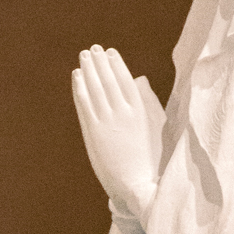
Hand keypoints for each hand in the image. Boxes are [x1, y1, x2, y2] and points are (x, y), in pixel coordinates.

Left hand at [72, 45, 163, 224]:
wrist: (136, 184)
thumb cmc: (150, 159)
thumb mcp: (156, 127)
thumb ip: (148, 101)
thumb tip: (139, 80)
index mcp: (140, 110)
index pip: (125, 80)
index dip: (116, 64)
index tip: (110, 52)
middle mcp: (122, 112)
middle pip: (107, 80)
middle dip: (100, 62)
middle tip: (93, 48)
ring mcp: (106, 121)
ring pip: (95, 88)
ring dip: (88, 70)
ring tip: (84, 57)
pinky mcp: (93, 132)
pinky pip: (84, 103)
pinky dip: (80, 87)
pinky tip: (77, 76)